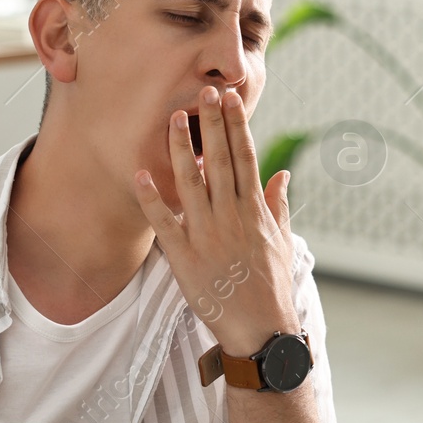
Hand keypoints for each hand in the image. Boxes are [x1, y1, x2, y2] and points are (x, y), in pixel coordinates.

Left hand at [133, 84, 300, 356]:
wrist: (261, 330)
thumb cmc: (271, 286)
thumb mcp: (283, 243)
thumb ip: (278, 205)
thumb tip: (282, 175)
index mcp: (255, 212)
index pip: (246, 158)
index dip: (237, 126)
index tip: (230, 98)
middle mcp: (232, 218)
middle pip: (221, 162)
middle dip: (212, 125)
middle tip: (202, 91)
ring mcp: (208, 236)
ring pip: (192, 183)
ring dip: (181, 149)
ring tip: (173, 118)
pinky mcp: (185, 258)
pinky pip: (164, 223)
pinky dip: (152, 198)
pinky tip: (140, 174)